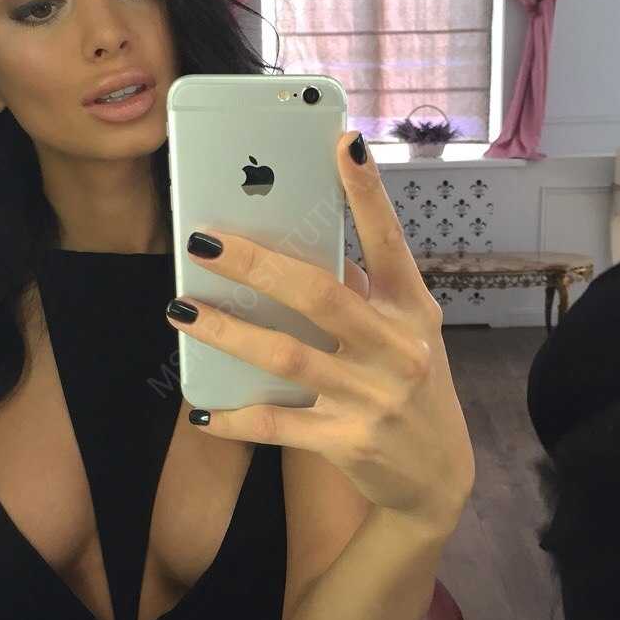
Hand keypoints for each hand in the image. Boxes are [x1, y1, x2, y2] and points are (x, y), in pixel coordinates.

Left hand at [166, 130, 473, 534]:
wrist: (438, 478)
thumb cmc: (413, 385)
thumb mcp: (407, 334)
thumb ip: (364, 296)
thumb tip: (296, 255)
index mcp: (411, 309)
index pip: (390, 241)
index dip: (367, 193)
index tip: (343, 141)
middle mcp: (397, 347)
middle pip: (319, 295)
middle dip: (257, 264)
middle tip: (203, 242)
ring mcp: (373, 396)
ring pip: (286, 356)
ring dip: (228, 331)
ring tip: (181, 310)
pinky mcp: (348, 441)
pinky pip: (279, 425)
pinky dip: (236, 418)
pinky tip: (202, 411)